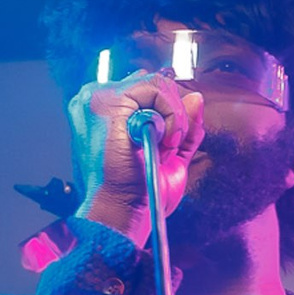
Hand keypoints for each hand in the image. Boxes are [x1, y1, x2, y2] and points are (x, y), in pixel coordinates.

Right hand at [68, 71, 207, 240]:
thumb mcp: (169, 154)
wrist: (123, 212)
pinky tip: (163, 141)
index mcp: (103, 112)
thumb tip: (197, 98)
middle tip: (167, 147)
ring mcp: (98, 99)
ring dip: (173, 116)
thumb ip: (183, 126)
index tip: (168, 143)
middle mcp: (95, 101)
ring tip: (165, 146)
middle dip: (172, 113)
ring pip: (156, 82)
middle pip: (151, 82)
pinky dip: (171, 114)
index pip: (144, 89)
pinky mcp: (107, 103)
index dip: (168, 111)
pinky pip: (156, 88)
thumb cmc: (140, 192)